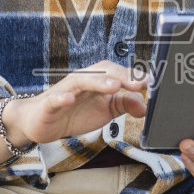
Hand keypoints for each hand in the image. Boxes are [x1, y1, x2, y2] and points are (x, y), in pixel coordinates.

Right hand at [5, 63, 147, 145]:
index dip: (135, 77)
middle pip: (103, 71)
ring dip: (98, 82)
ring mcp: (65, 91)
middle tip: (139, 84)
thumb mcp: (106, 110)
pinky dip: (62, 97)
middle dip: (122, 76)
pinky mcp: (50, 104)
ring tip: (113, 86)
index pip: (118, 72)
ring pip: (82, 81)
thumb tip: (145, 106)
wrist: (40, 122)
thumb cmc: (75, 112)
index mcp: (98, 80)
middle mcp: (83, 81)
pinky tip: (70, 99)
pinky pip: (56, 99)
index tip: (153, 83)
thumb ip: (125, 105)